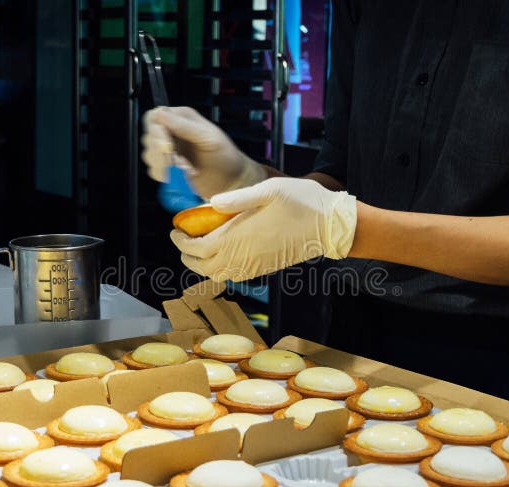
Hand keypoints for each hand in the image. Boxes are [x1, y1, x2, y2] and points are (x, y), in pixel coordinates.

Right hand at [141, 106, 266, 198]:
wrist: (230, 181)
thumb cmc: (225, 155)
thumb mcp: (208, 137)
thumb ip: (184, 126)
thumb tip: (161, 114)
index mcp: (180, 118)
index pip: (154, 117)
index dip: (156, 131)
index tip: (167, 145)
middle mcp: (171, 133)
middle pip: (148, 137)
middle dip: (161, 151)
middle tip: (177, 160)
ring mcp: (168, 152)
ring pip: (149, 155)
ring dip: (165, 165)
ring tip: (186, 169)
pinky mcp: (167, 168)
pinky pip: (154, 171)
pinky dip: (166, 175)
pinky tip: (181, 176)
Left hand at [170, 178, 357, 281]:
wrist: (332, 225)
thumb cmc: (303, 201)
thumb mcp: (270, 189)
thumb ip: (238, 198)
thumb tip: (210, 202)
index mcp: (241, 237)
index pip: (198, 247)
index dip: (181, 241)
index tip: (175, 228)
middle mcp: (245, 256)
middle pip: (203, 267)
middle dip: (187, 255)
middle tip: (182, 239)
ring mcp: (256, 266)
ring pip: (218, 275)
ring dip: (202, 265)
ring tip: (198, 248)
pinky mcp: (265, 269)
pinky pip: (235, 276)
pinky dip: (220, 269)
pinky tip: (222, 254)